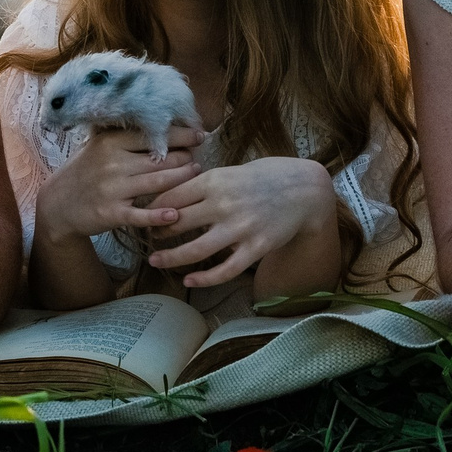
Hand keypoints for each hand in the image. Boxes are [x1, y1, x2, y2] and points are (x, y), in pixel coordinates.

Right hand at [34, 123, 203, 244]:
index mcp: (111, 143)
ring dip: (182, 179)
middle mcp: (113, 163)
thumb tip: (158, 121)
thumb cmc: (85, 172)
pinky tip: (175, 215)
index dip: (180, 134)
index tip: (198, 134)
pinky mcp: (112, 213)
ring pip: (157, 183)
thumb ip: (125, 137)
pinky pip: (141, 214)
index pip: (152, 135)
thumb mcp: (98, 147)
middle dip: (185, 157)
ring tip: (197, 174)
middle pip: (160, 159)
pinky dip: (159, 216)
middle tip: (199, 156)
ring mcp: (112, 189)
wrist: (58, 204)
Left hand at [143, 155, 335, 289]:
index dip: (154, 208)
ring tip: (156, 260)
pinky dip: (204, 279)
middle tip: (149, 237)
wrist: (305, 190)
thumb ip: (206, 182)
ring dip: (171, 257)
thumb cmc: (267, 176)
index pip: (172, 197)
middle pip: (178, 223)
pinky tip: (189, 281)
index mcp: (215, 180)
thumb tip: (173, 193)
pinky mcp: (255, 248)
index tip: (146, 215)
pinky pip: (225, 270)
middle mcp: (224, 204)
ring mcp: (240, 228)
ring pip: (196, 250)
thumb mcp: (233, 170)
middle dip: (157, 232)